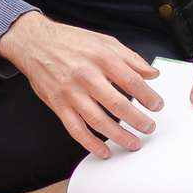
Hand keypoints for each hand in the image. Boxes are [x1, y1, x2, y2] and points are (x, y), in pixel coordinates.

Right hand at [0, 11, 163, 155]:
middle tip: (149, 127)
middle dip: (137, 119)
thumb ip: (130, 58)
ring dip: (118, 135)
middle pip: (117, 103)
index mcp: (101, 57)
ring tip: (133, 142)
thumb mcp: (104, 41)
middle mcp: (86, 75)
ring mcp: (70, 92)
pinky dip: (90, 144)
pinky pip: (75, 129)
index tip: (156, 105)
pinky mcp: (58, 105)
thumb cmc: (70, 41)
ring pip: (97, 120)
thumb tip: (151, 73)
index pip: (131, 81)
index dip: (147, 96)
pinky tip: (103, 151)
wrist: (35, 43)